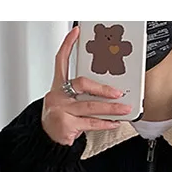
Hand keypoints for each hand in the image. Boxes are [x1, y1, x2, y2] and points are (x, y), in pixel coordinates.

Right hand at [42, 26, 132, 146]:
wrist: (47, 139)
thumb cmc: (59, 119)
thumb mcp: (66, 101)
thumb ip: (81, 94)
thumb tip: (107, 92)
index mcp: (57, 87)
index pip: (60, 61)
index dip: (67, 45)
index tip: (76, 32)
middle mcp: (58, 96)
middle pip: (82, 84)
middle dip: (103, 89)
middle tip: (118, 92)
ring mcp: (61, 110)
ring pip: (90, 106)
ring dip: (110, 108)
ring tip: (123, 109)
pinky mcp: (66, 125)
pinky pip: (90, 123)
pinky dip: (105, 123)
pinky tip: (114, 122)